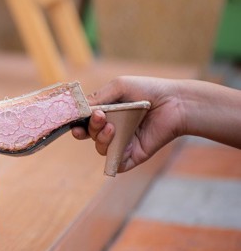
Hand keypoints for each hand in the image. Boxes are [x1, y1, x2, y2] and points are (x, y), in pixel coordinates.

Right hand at [71, 76, 185, 172]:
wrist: (175, 102)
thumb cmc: (148, 90)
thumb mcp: (118, 87)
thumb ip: (97, 97)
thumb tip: (79, 108)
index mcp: (106, 113)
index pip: (84, 121)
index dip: (76, 122)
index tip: (74, 119)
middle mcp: (112, 129)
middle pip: (89, 134)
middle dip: (89, 127)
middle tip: (98, 117)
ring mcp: (122, 143)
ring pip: (100, 148)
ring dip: (100, 138)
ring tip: (111, 127)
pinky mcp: (133, 155)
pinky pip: (115, 163)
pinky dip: (112, 156)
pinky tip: (116, 140)